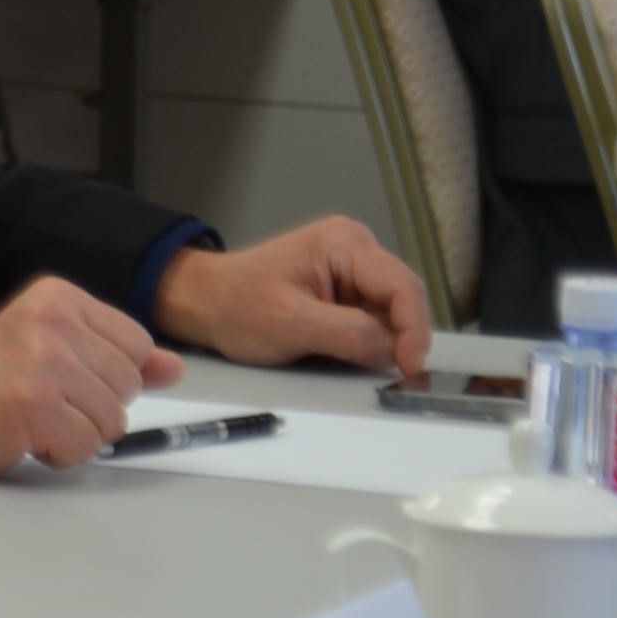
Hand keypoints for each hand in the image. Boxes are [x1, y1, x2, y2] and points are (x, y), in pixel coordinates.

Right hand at [0, 274, 176, 478]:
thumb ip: (113, 357)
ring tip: (31, 418)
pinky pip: (87, 446)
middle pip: (129, 383)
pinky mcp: (35, 404)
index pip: (137, 343)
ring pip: (114, 418)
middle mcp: (51, 320)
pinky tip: (25, 436)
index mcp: (57, 296)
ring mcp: (43, 361)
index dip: (107, 376)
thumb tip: (172, 368)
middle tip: (40, 400)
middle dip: (94, 406)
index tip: (60, 377)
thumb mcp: (52, 352)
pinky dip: (61, 454)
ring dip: (78, 433)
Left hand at [156, 215, 432, 377]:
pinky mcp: (346, 293)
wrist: (202, 302)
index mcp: (345, 243)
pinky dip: (366, 342)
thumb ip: (348, 335)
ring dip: (381, 343)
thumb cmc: (234, 305)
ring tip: (350, 360)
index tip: (409, 366)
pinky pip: (372, 321)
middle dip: (398, 338)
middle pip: (401, 300)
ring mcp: (352, 271)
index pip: (402, 286)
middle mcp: (356, 250)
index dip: (414, 329)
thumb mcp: (290, 324)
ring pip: (390, 315)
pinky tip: (344, 354)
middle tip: (391, 375)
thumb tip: (394, 352)